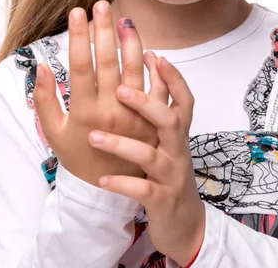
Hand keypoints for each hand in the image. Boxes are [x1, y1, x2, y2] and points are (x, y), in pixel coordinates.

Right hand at [33, 0, 168, 186]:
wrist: (106, 190)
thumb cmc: (77, 156)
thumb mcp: (53, 132)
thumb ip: (44, 99)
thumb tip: (42, 67)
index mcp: (84, 111)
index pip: (81, 65)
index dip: (78, 37)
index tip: (77, 12)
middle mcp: (110, 110)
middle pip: (108, 62)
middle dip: (104, 30)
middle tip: (101, 5)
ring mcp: (135, 115)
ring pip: (134, 70)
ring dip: (131, 42)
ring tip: (125, 19)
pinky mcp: (154, 121)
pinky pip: (160, 89)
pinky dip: (156, 69)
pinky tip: (150, 50)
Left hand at [87, 55, 204, 265]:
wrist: (184, 222)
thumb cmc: (167, 169)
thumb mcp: (167, 138)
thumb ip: (159, 102)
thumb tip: (149, 57)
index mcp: (176, 132)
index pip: (183, 99)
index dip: (172, 77)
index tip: (153, 54)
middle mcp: (176, 149)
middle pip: (170, 121)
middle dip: (147, 103)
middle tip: (119, 90)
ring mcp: (170, 174)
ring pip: (151, 156)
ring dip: (123, 145)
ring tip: (94, 137)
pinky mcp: (161, 200)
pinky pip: (142, 190)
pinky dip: (122, 184)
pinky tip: (102, 179)